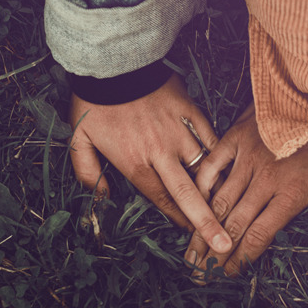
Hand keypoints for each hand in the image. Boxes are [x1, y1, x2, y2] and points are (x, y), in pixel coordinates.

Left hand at [69, 74, 232, 252]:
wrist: (113, 62)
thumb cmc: (95, 103)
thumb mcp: (80, 140)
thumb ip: (89, 173)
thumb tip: (102, 197)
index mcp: (136, 164)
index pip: (163, 200)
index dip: (179, 221)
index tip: (192, 236)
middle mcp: (162, 154)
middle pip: (189, 195)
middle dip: (206, 223)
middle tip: (222, 245)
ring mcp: (179, 132)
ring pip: (204, 167)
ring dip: (215, 189)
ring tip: (228, 206)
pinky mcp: (190, 112)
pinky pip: (209, 137)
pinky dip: (217, 153)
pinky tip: (225, 166)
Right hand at [186, 104, 307, 277]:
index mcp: (290, 194)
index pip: (259, 236)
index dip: (241, 259)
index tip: (227, 275)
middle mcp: (264, 180)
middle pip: (234, 225)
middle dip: (214, 254)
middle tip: (198, 275)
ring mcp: (247, 158)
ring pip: (219, 202)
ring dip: (203, 229)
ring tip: (190, 251)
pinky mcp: (236, 137)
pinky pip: (211, 166)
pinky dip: (202, 187)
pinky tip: (193, 205)